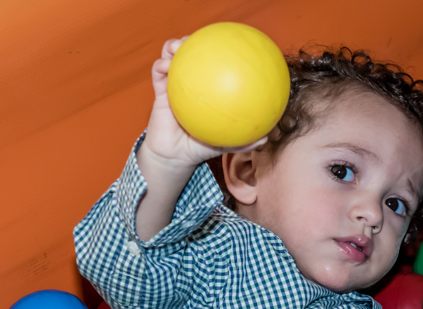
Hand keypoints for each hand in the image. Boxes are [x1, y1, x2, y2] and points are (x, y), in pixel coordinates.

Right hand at [140, 38, 267, 170]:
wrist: (175, 157)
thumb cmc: (200, 147)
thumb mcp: (225, 143)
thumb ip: (243, 141)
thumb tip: (265, 139)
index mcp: (206, 90)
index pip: (212, 66)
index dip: (216, 52)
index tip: (225, 43)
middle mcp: (191, 84)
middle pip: (190, 55)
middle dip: (193, 41)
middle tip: (199, 38)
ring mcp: (174, 86)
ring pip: (171, 57)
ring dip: (172, 47)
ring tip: (177, 46)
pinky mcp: (159, 92)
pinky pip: (157, 74)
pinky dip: (160, 66)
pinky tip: (165, 66)